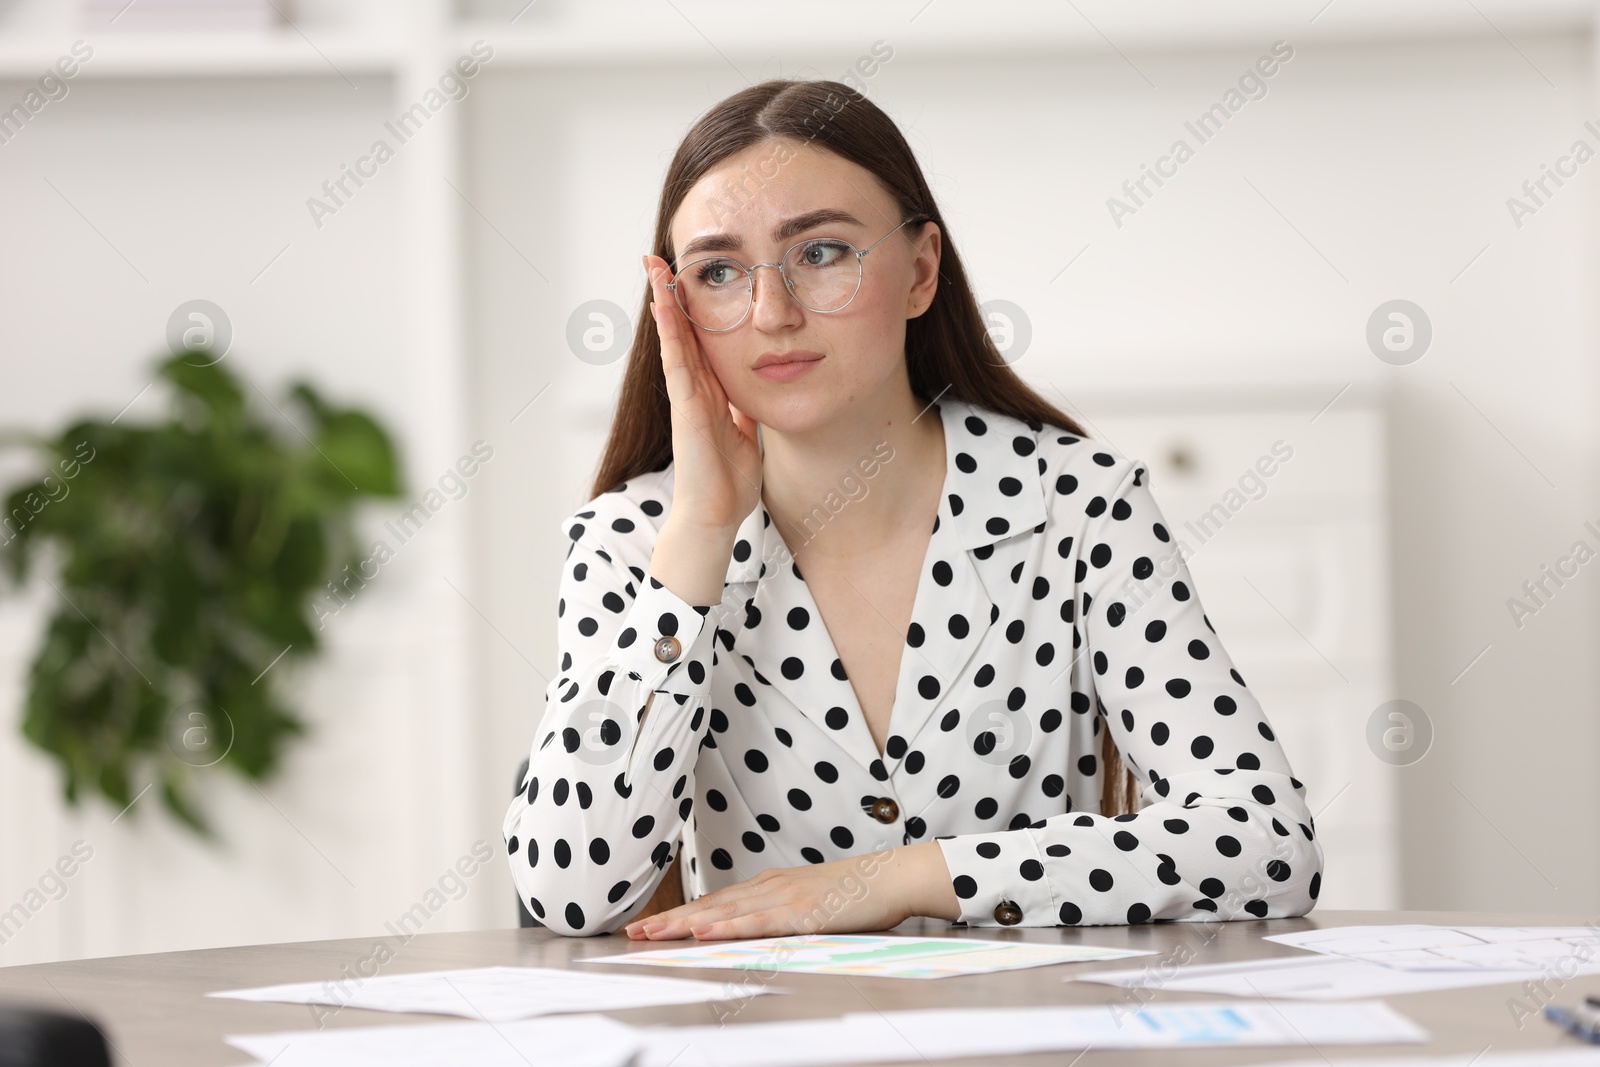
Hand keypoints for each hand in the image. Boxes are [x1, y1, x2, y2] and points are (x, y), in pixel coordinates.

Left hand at [621, 842, 960, 940]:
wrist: (892, 877)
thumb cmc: (856, 894)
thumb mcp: (811, 903)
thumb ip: (782, 914)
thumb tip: (760, 929)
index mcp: (771, 886)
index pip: (717, 902)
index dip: (682, 915)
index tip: (651, 927)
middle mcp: (770, 887)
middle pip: (711, 906)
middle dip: (671, 921)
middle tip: (634, 935)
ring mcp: (784, 897)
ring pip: (725, 913)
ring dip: (686, 924)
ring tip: (654, 935)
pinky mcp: (800, 911)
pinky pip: (757, 921)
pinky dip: (727, 927)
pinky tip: (705, 932)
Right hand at [643, 254, 762, 532]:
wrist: (715, 516)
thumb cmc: (729, 484)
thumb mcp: (748, 437)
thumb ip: (747, 413)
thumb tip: (756, 394)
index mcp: (711, 395)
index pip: (701, 344)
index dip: (695, 313)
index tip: (689, 281)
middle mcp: (695, 391)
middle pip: (683, 333)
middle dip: (672, 296)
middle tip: (660, 259)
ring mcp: (687, 397)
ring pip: (675, 340)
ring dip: (664, 303)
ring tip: (655, 267)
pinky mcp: (685, 407)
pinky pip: (676, 362)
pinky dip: (670, 333)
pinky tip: (662, 306)